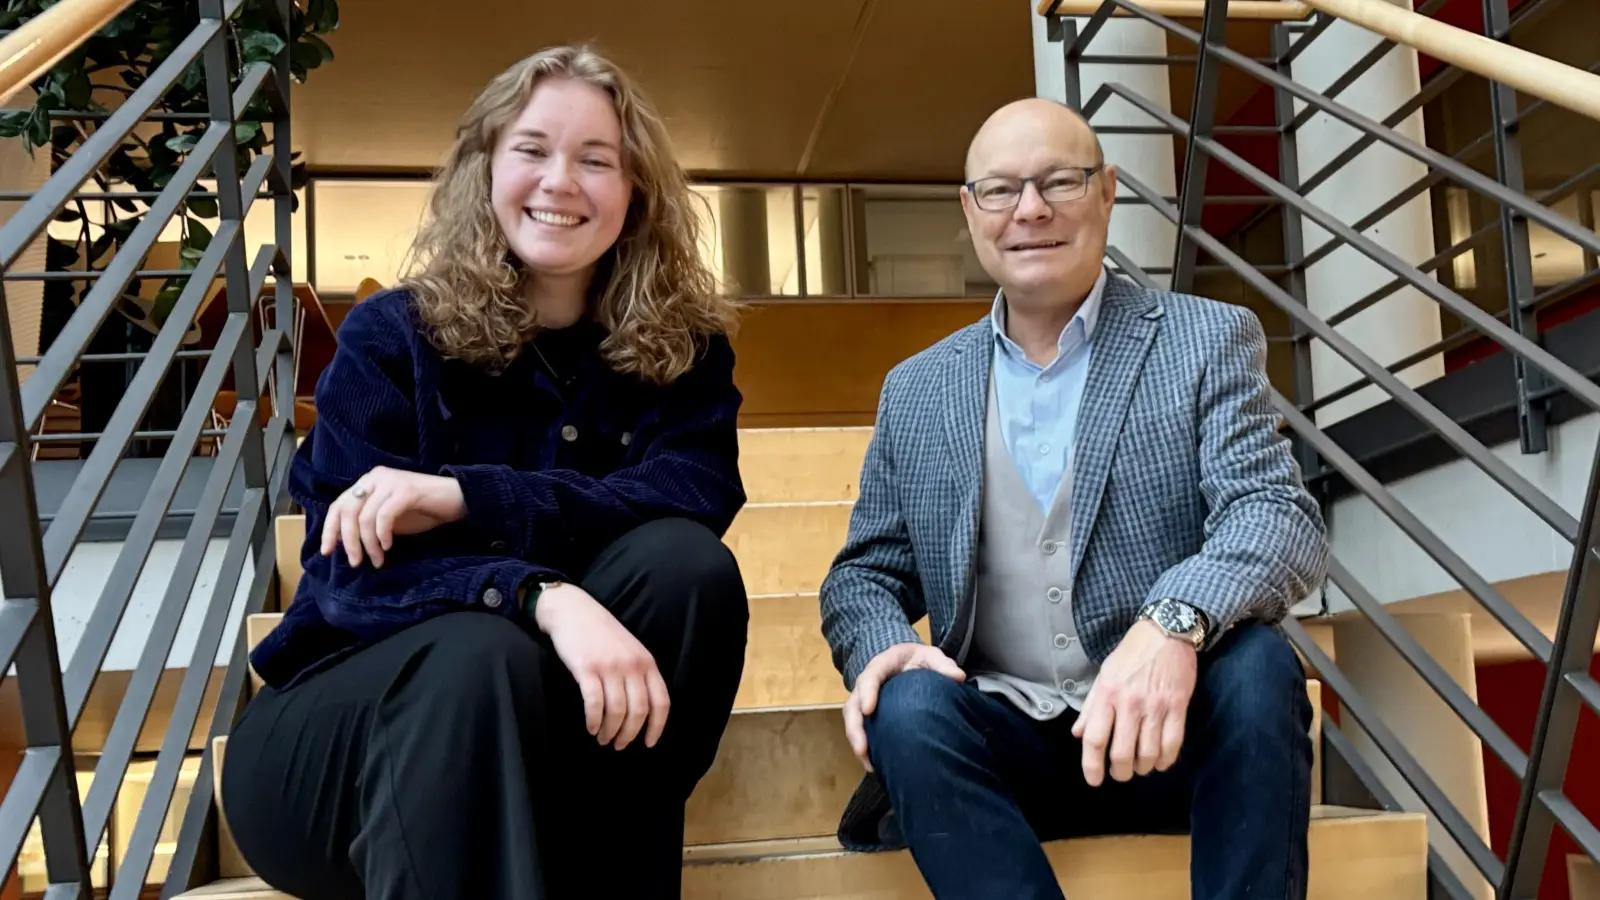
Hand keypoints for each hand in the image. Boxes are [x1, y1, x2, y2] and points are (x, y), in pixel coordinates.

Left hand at [319, 466, 466, 567]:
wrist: (456, 500)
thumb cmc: (422, 510)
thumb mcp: (388, 519)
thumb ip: (367, 524)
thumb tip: (344, 544)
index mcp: (368, 482)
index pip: (338, 505)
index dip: (329, 529)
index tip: (327, 552)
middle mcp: (375, 477)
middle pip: (348, 511)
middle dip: (348, 541)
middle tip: (356, 563)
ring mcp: (391, 482)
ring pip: (364, 517)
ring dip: (368, 544)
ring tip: (377, 561)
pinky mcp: (406, 490)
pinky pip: (384, 516)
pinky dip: (382, 535)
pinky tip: (388, 547)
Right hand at [535, 583, 670, 750]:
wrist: (573, 610)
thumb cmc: (601, 633)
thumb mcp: (630, 649)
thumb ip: (639, 673)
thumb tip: (641, 710)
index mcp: (647, 662)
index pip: (661, 701)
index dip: (657, 727)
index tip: (648, 743)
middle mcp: (632, 665)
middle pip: (638, 711)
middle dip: (629, 734)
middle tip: (619, 745)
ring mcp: (610, 667)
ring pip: (617, 711)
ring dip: (610, 731)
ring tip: (603, 739)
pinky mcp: (587, 669)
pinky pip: (595, 704)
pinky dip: (594, 721)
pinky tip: (591, 728)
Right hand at [843, 643, 964, 771]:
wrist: (909, 662)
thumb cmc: (918, 659)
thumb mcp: (931, 655)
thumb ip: (943, 664)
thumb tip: (958, 677)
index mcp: (882, 665)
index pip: (870, 676)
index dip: (867, 693)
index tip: (869, 710)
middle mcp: (868, 684)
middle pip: (853, 705)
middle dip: (855, 728)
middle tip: (862, 749)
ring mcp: (865, 700)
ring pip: (853, 721)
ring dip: (858, 743)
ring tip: (870, 765)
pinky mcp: (870, 716)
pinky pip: (862, 731)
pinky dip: (866, 749)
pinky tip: (876, 766)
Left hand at [1073, 619, 1197, 786]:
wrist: (1165, 632)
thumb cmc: (1131, 654)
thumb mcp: (1104, 674)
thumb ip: (1091, 706)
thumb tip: (1077, 733)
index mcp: (1107, 694)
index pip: (1094, 738)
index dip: (1091, 765)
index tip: (1094, 780)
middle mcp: (1130, 702)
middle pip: (1121, 752)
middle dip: (1120, 772)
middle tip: (1120, 774)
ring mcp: (1156, 706)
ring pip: (1148, 753)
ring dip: (1143, 768)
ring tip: (1140, 767)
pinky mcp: (1178, 706)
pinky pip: (1173, 743)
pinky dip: (1166, 760)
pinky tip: (1160, 762)